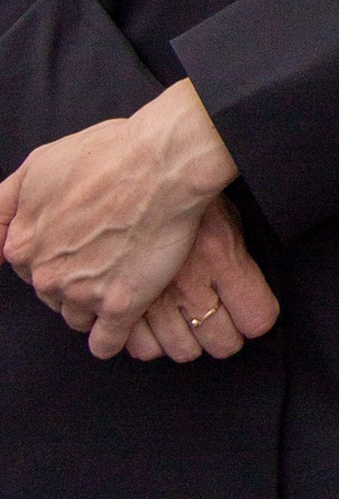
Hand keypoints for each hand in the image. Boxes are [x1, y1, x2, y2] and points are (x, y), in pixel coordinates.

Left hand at [0, 81, 243, 359]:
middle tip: (104, 255)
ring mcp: (81, 292)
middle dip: (73, 281)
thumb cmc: (105, 155)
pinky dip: (111, 338)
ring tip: (119, 279)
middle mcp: (45, 273)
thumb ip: (4, 205)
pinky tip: (121, 321)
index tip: (78, 244)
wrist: (162, 164)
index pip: (27, 269)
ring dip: (93, 305)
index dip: (54, 255)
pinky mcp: (120, 306)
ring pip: (76, 317)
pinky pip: (105, 342)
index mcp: (21, 243)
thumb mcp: (38, 166)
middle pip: (51, 294)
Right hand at [118, 197, 280, 364]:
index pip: (258, 318)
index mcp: (222, 257)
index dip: (253, 316)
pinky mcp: (111, 302)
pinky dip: (134, 338)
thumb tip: (240, 289)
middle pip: (222, 343)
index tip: (246, 312)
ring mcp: (149, 297)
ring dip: (179, 339)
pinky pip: (129, 346)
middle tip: (211, 317)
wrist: (123, 171)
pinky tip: (139, 320)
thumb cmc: (177, 185)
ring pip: (177, 350)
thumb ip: (235, 256)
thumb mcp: (223, 214)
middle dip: (221, 334)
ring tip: (174, 318)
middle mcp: (189, 283)